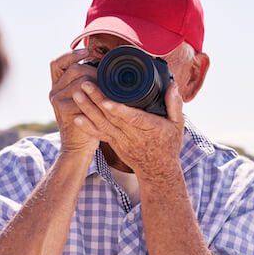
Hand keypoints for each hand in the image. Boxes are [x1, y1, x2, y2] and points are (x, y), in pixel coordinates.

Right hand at [48, 49, 101, 157]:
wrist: (79, 147)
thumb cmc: (87, 121)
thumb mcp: (85, 99)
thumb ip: (87, 82)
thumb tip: (102, 62)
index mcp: (57, 86)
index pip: (58, 62)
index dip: (72, 54)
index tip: (88, 51)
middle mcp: (54, 91)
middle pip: (74, 69)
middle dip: (94, 70)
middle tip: (108, 78)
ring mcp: (57, 100)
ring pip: (81, 81)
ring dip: (99, 83)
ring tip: (110, 91)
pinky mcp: (64, 110)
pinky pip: (84, 96)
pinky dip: (98, 97)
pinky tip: (107, 101)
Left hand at [69, 77, 185, 182]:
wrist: (157, 171)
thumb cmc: (168, 146)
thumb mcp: (177, 125)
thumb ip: (175, 104)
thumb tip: (173, 85)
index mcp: (150, 127)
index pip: (132, 118)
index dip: (119, 109)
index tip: (106, 100)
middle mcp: (133, 135)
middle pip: (112, 116)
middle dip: (97, 100)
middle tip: (84, 83)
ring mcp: (121, 140)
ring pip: (103, 123)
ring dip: (88, 109)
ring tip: (77, 94)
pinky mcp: (114, 143)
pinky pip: (99, 134)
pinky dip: (87, 127)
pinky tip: (76, 118)